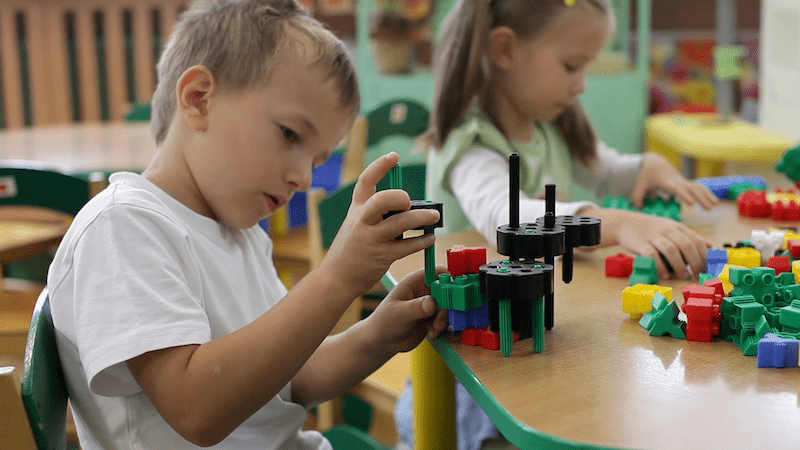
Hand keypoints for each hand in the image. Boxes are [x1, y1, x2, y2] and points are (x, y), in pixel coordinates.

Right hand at [318, 152, 440, 296]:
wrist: (335, 278)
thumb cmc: (350, 250)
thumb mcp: (355, 225)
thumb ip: (375, 214)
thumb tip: (406, 207)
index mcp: (356, 210)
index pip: (365, 181)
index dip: (379, 166)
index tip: (394, 156)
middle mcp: (362, 221)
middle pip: (382, 200)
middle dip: (400, 197)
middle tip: (409, 202)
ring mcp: (371, 239)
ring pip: (401, 223)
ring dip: (422, 218)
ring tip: (434, 217)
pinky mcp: (382, 256)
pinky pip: (407, 246)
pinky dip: (422, 241)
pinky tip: (430, 238)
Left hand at [363, 267, 448, 354]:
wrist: (382, 342)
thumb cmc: (384, 322)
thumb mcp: (399, 313)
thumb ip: (416, 308)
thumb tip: (432, 302)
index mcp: (415, 281)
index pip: (438, 272)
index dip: (449, 279)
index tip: (453, 293)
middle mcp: (424, 291)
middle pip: (448, 291)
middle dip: (448, 305)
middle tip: (441, 318)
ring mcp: (429, 304)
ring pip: (448, 307)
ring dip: (444, 319)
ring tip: (434, 329)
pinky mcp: (432, 317)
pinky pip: (445, 319)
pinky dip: (442, 327)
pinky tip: (432, 333)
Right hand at [610, 209, 711, 278]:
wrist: (625, 223)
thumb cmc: (651, 229)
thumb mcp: (672, 228)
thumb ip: (689, 237)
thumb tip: (710, 246)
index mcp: (677, 227)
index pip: (696, 240)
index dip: (704, 256)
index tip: (707, 268)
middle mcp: (667, 230)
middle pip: (686, 245)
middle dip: (695, 262)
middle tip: (698, 275)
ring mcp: (654, 236)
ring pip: (671, 250)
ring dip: (680, 265)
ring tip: (684, 276)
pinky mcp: (641, 244)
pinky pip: (652, 255)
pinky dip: (660, 266)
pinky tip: (665, 275)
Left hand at [630, 152, 718, 210]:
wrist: (654, 163)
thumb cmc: (646, 175)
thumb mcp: (639, 185)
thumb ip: (637, 197)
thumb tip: (639, 209)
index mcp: (667, 182)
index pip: (677, 189)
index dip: (685, 195)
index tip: (692, 203)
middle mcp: (677, 181)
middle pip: (692, 188)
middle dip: (701, 198)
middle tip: (709, 208)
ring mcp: (683, 182)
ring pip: (698, 187)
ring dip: (707, 195)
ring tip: (715, 206)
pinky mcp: (686, 183)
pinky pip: (699, 187)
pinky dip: (707, 193)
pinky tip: (715, 202)